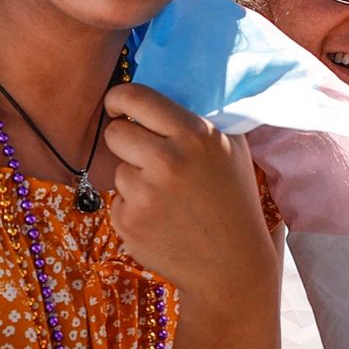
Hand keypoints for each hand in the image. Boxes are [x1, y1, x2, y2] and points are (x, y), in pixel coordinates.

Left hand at [102, 84, 277, 303]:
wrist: (231, 265)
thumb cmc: (234, 200)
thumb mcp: (233, 150)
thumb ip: (202, 118)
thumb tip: (174, 82)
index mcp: (195, 135)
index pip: (134, 97)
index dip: (119, 99)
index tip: (119, 107)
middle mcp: (168, 160)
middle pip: (115, 133)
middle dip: (127, 142)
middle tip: (150, 158)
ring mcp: (145, 193)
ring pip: (118, 170)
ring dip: (136, 180)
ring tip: (169, 199)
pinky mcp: (128, 222)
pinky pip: (117, 201)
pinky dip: (134, 209)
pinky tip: (163, 221)